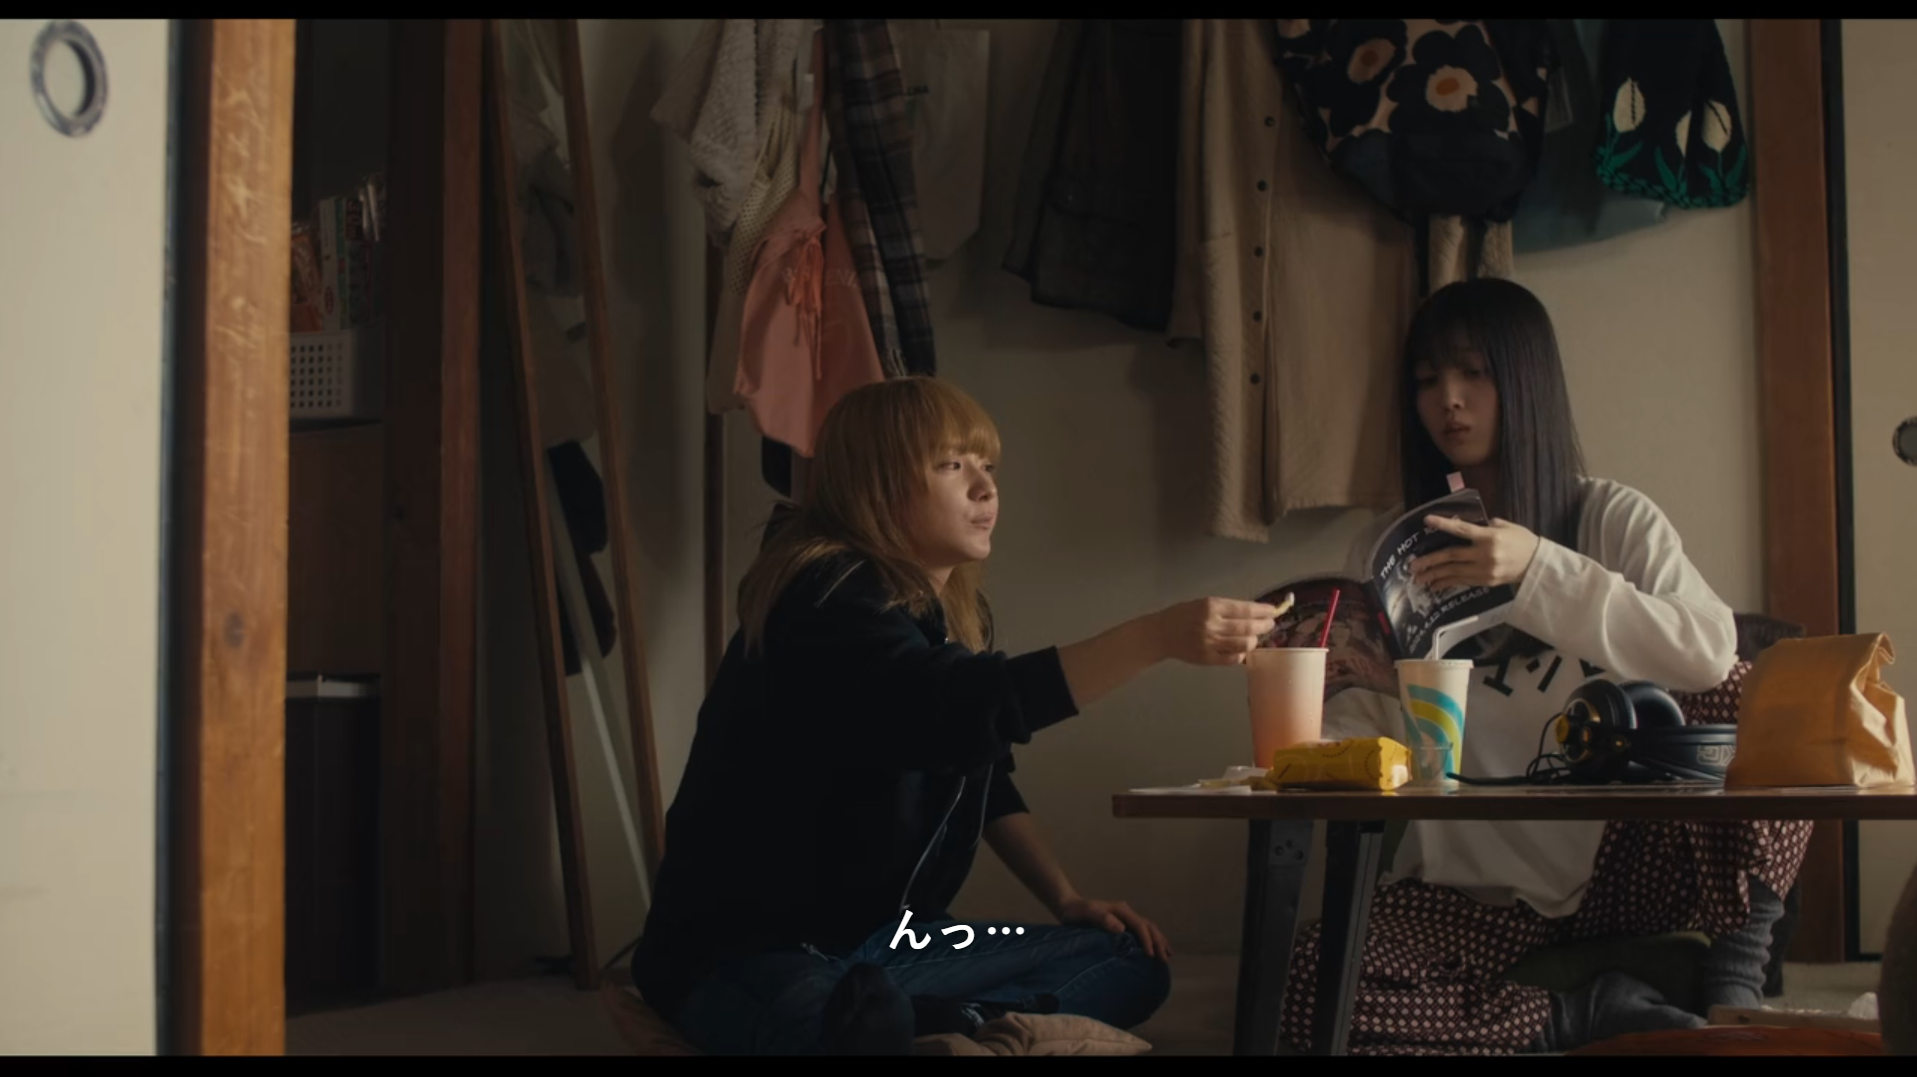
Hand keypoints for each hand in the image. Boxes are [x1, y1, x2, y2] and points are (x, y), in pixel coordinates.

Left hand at [1055, 895, 1172, 961]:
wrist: (1068, 907)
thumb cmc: (1076, 911)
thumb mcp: (1087, 913)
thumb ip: (1102, 919)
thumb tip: (1121, 929)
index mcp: (1121, 910)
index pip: (1140, 925)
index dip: (1147, 940)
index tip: (1151, 955)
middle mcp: (1126, 913)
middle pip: (1149, 926)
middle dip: (1159, 942)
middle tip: (1165, 959)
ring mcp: (1125, 918)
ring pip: (1148, 929)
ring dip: (1159, 941)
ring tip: (1168, 955)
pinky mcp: (1122, 925)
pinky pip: (1141, 932)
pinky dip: (1151, 940)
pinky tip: (1154, 951)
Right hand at [1153, 598, 1281, 665]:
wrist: (1160, 633)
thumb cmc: (1182, 614)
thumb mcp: (1203, 603)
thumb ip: (1226, 609)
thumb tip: (1254, 612)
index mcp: (1211, 606)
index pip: (1245, 609)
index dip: (1263, 611)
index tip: (1273, 611)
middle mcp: (1212, 624)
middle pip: (1248, 627)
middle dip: (1264, 626)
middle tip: (1270, 624)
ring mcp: (1210, 643)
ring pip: (1244, 644)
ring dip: (1254, 640)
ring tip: (1255, 637)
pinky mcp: (1208, 659)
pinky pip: (1233, 659)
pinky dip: (1242, 654)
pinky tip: (1241, 650)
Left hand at [1412, 515, 1540, 592]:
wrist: (1537, 564)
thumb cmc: (1521, 541)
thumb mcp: (1506, 526)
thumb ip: (1485, 525)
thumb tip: (1465, 526)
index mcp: (1489, 536)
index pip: (1462, 529)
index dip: (1443, 524)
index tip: (1427, 520)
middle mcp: (1485, 554)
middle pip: (1452, 556)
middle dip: (1430, 561)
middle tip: (1413, 565)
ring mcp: (1485, 570)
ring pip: (1454, 573)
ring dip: (1435, 575)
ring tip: (1418, 578)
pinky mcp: (1486, 581)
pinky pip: (1463, 582)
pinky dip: (1448, 583)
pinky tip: (1435, 584)